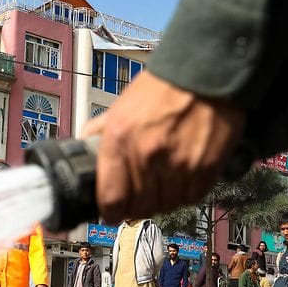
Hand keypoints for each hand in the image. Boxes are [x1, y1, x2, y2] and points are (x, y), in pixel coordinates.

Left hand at [82, 70, 243, 221]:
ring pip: (165, 206)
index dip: (109, 211)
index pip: (110, 199)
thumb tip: (81, 150)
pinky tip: (180, 182)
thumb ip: (98, 132)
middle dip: (135, 207)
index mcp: (119, 140)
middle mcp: (147, 156)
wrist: (203, 74)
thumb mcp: (119, 108)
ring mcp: (178, 164)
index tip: (111, 212)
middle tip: (137, 200)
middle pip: (139, 207)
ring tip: (160, 188)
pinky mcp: (205, 167)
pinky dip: (184, 195)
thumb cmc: (160, 90)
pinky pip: (191, 197)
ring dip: (161, 202)